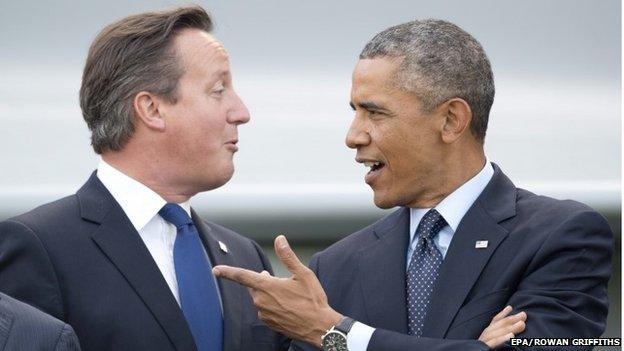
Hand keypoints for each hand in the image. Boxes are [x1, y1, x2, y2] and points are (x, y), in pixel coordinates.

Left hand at [213, 235, 341, 346]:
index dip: (227, 271)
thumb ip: (287, 256)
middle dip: (263, 281)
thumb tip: (279, 239)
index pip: (242, 276)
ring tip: (290, 297)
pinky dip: (273, 306)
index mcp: (267, 286)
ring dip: (269, 294)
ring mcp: (264, 314)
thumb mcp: (303, 274)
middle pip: (254, 286)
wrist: (319, 328)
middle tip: (281, 282)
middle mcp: (261, 301)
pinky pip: (266, 310)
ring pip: (260, 298)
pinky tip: (289, 307)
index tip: (216, 270)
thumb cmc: (313, 300)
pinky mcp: (269, 324)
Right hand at [478, 306, 526, 348]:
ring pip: (496, 333)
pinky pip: (493, 344)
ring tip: (522, 324)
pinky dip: (501, 340)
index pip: (493, 322)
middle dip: (511, 319)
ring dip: (510, 328)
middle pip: (497, 326)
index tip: (510, 307)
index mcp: (486, 335)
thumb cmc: (490, 348)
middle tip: (524, 315)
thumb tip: (514, 328)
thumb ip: (498, 335)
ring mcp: (483, 343)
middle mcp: (483, 337)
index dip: (502, 314)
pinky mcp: (484, 349)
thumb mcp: (493, 341)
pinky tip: (511, 336)